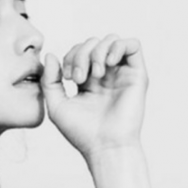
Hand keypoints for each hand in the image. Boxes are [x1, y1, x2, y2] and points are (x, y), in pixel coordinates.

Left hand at [41, 35, 147, 161]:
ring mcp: (122, 74)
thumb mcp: (56, 105)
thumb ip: (50, 80)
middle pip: (93, 43)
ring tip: (96, 74)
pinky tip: (109, 64)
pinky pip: (132, 44)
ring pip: (111, 40)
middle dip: (81, 54)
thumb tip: (50, 54)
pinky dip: (118, 47)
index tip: (68, 79)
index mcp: (88, 81)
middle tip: (79, 79)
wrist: (105, 147)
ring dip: (98, 51)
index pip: (78, 51)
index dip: (70, 57)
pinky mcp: (137, 75)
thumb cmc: (82, 132)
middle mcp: (106, 75)